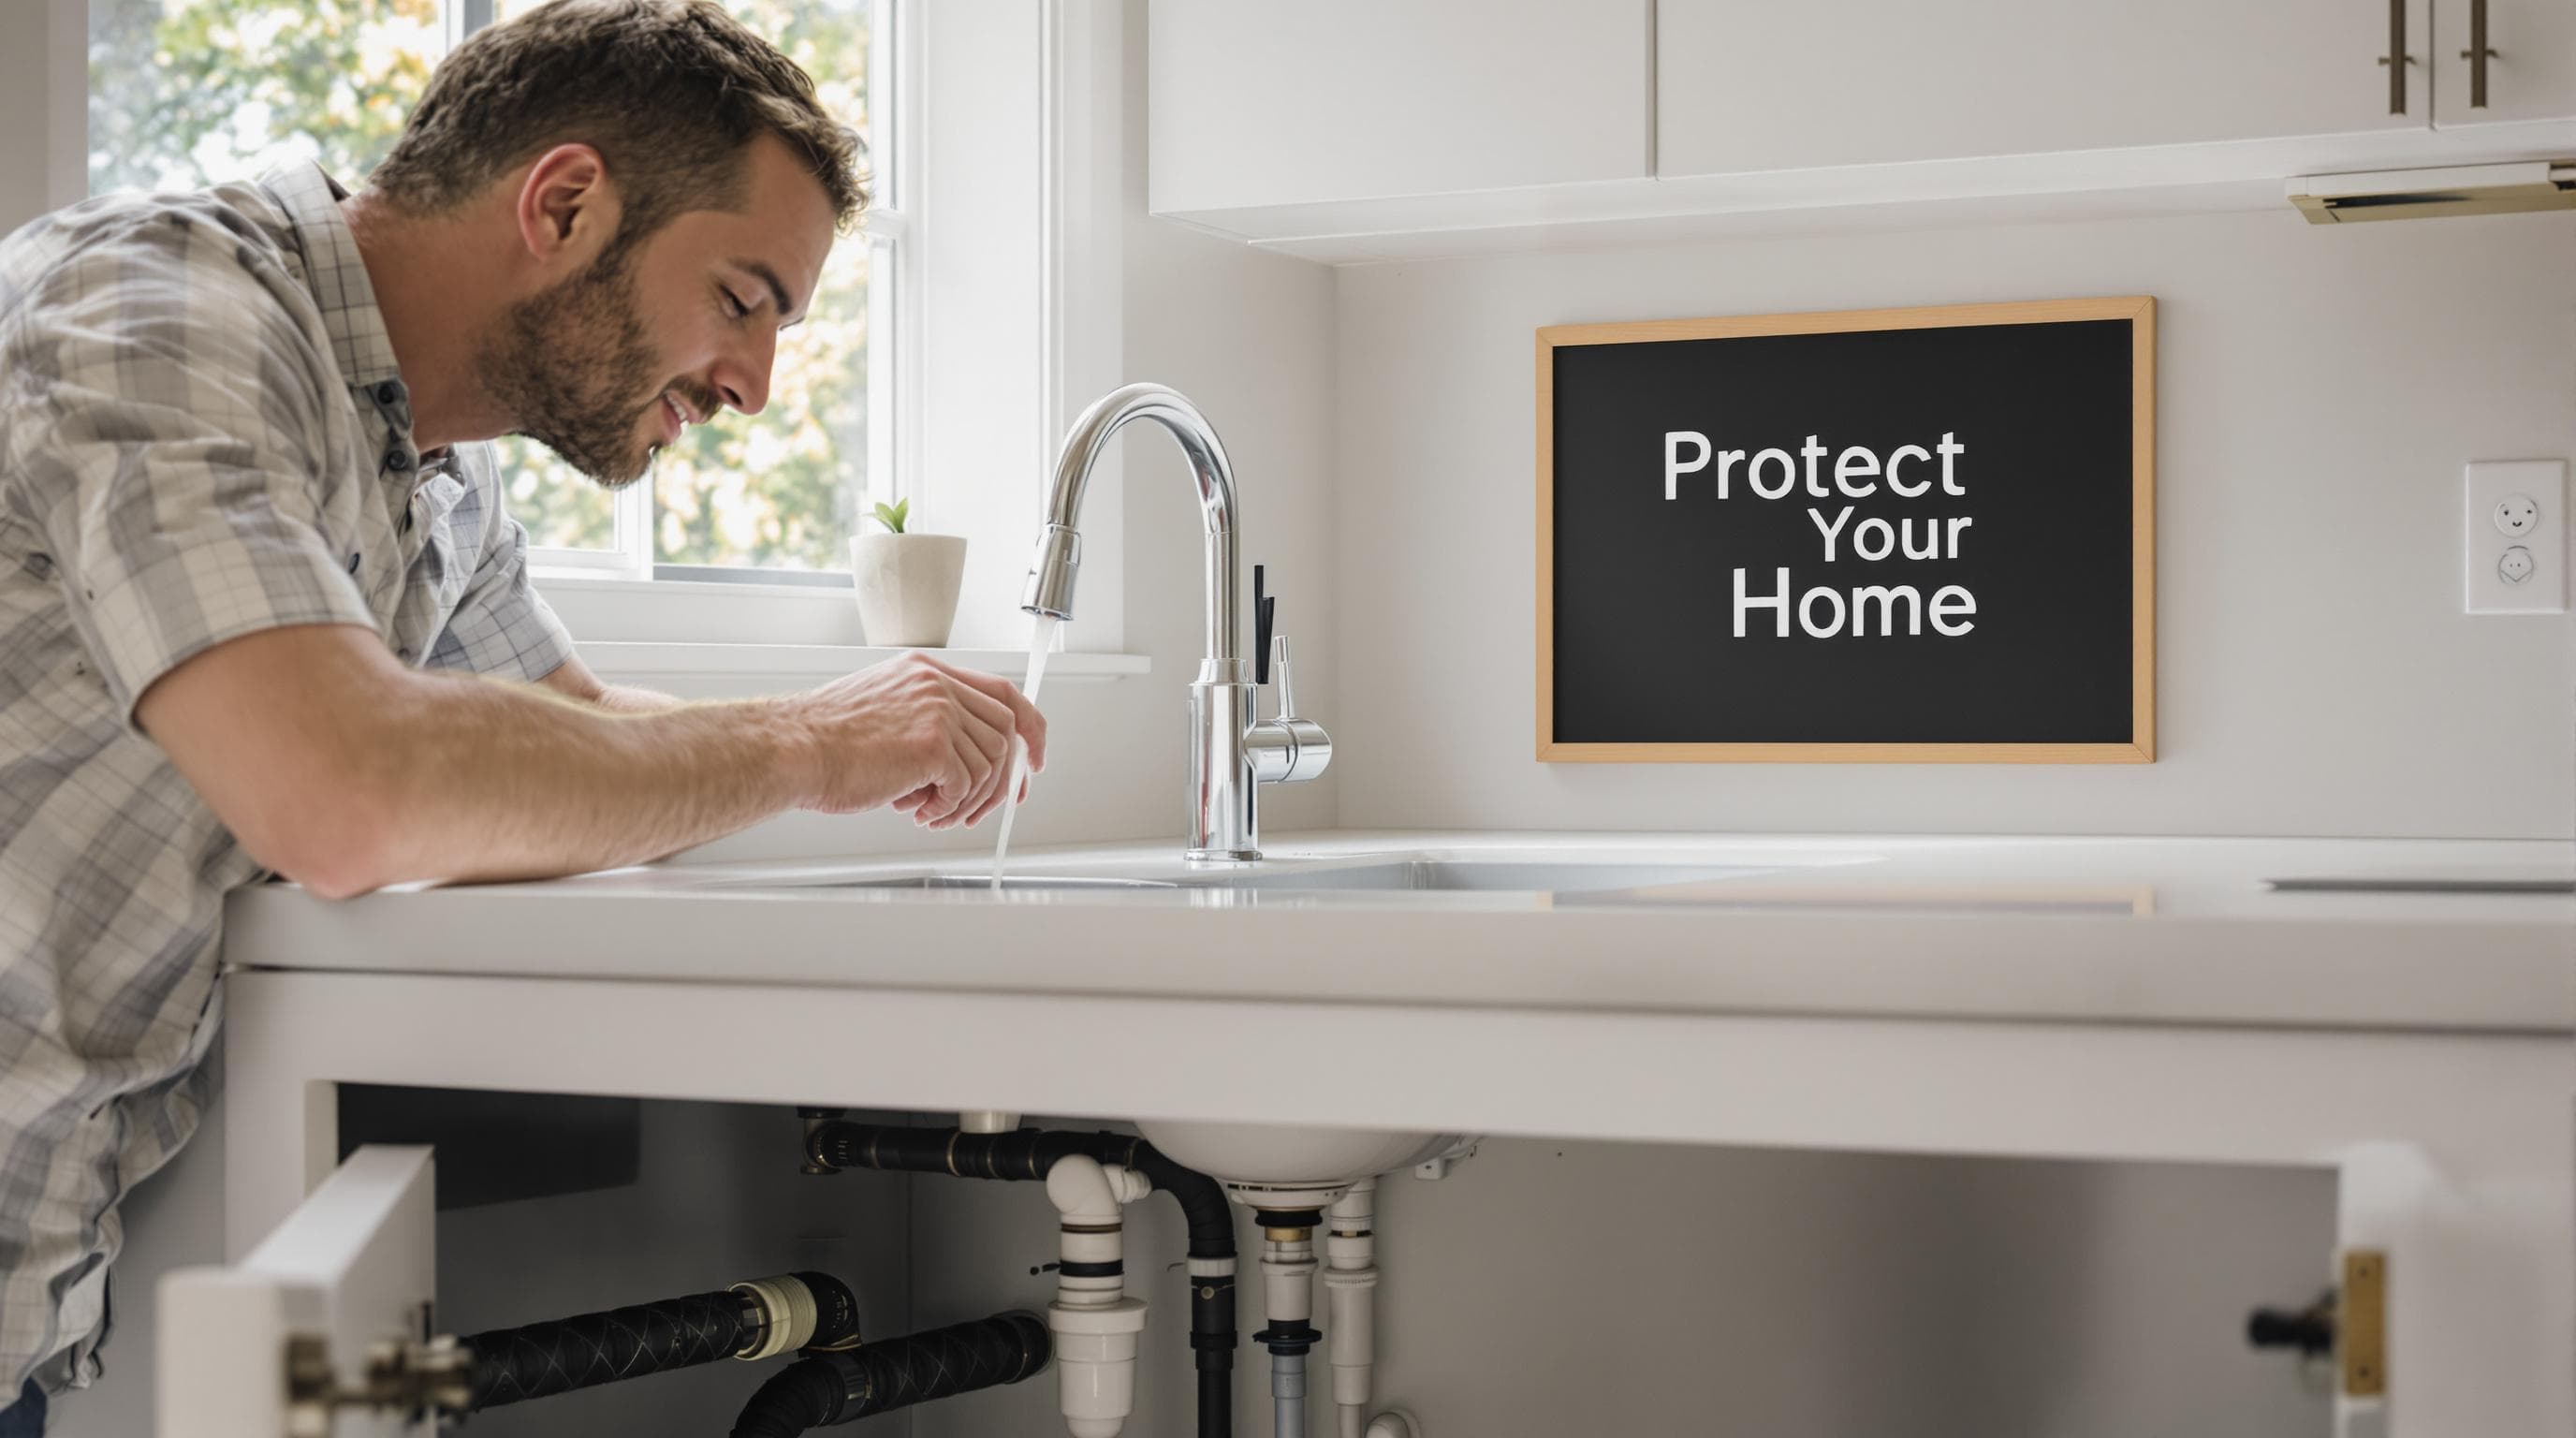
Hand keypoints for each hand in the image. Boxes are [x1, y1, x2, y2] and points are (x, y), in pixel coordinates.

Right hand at [788, 652, 1046, 827]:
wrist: (792, 750)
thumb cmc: (822, 741)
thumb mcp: (881, 712)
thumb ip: (923, 721)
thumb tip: (961, 763)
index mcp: (925, 672)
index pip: (1001, 693)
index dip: (1027, 728)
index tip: (1032, 759)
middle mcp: (936, 684)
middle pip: (1005, 731)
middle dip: (1003, 778)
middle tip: (981, 808)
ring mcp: (938, 711)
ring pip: (989, 764)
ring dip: (968, 800)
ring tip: (934, 813)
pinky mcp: (933, 744)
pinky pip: (966, 786)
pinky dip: (949, 808)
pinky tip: (921, 812)